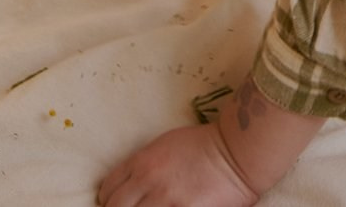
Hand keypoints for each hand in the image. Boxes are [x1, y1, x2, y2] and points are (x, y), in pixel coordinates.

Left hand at [97, 78, 323, 206]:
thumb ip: (146, 164)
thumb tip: (131, 185)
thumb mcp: (168, 145)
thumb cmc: (206, 145)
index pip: (108, 188)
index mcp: (143, 161)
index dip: (109, 200)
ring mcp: (165, 201)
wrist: (237, 153)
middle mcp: (149, 181)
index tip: (115, 204)